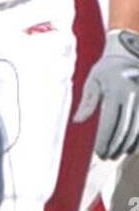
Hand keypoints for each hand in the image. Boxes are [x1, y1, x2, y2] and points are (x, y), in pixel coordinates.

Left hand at [74, 29, 138, 158]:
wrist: (130, 54)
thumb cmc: (107, 70)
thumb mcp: (93, 81)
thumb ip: (87, 102)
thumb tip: (77, 121)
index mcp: (116, 91)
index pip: (110, 122)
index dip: (105, 140)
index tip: (99, 152)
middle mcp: (133, 95)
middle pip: (125, 129)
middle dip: (115, 146)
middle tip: (107, 156)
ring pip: (138, 130)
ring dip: (128, 145)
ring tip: (117, 154)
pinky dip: (138, 138)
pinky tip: (131, 147)